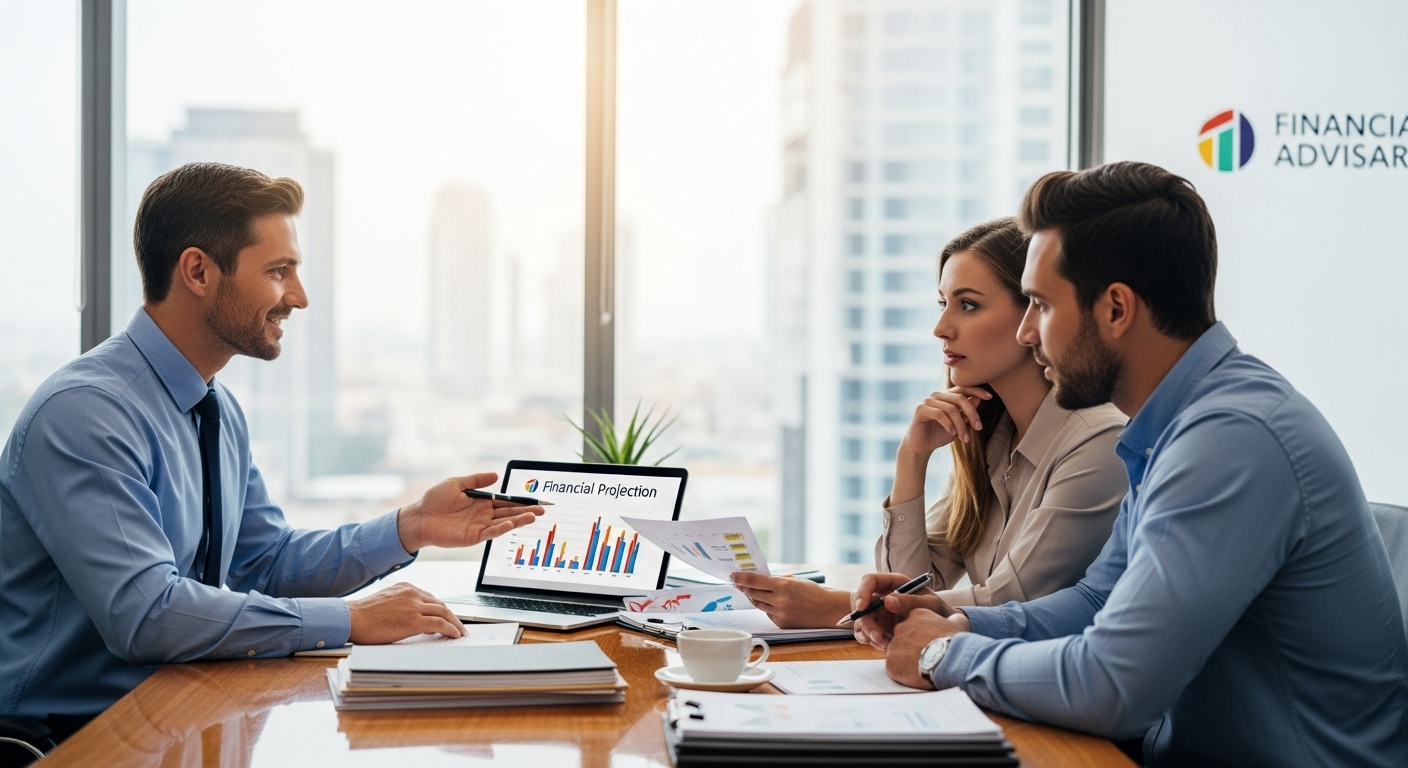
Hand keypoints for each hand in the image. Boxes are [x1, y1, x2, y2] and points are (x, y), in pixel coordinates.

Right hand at [347, 583, 465, 643]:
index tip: (446, 617)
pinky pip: (439, 624)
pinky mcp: (413, 620)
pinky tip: (454, 635)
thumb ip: (401, 604)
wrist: (351, 618)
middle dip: (452, 616)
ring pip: (443, 613)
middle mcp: (412, 593)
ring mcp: (414, 606)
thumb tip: (410, 617)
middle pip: (440, 604)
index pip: (430, 598)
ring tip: (460, 632)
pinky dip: (450, 629)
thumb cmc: (363, 615)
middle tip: (459, 626)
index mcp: (406, 588)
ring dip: (455, 623)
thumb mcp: (386, 601)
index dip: (441, 609)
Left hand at [396, 472, 543, 553]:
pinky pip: (490, 533)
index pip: (505, 501)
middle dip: (526, 511)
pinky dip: (501, 529)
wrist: (418, 517)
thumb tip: (495, 476)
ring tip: (533, 517)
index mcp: (481, 502)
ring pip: (503, 523)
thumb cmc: (434, 499)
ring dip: (518, 520)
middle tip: (542, 510)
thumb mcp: (456, 483)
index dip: (520, 501)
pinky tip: (511, 524)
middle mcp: (483, 515)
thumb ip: (476, 480)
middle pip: (509, 512)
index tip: (535, 500)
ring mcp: (479, 526)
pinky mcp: (472, 537)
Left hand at [731, 572, 851, 628]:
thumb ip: (777, 580)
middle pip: (753, 593)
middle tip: (737, 582)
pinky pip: (768, 613)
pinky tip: (769, 602)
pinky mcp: (781, 623)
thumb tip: (759, 579)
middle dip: (744, 587)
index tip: (733, 576)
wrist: (827, 610)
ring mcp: (780, 614)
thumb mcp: (795, 581)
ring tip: (749, 591)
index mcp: (783, 586)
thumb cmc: (813, 592)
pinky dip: (766, 607)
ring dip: (753, 597)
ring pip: (758, 604)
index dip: (741, 578)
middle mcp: (780, 600)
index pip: (755, 581)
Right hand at [851, 572, 951, 649]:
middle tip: (877, 637)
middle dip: (867, 622)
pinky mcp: (879, 628)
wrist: (943, 634)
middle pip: (863, 605)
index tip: (862, 607)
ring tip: (886, 645)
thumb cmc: (939, 613)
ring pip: (863, 622)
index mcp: (894, 584)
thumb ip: (911, 601)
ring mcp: (880, 614)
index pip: (870, 581)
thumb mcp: (930, 604)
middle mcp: (884, 598)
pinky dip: (873, 642)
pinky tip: (886, 646)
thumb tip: (887, 600)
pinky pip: (866, 634)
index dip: (862, 592)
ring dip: (870, 635)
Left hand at [885, 608, 964, 689]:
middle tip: (926, 657)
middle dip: (912, 647)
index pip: (913, 624)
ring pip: (898, 653)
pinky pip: (894, 668)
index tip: (929, 644)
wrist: (951, 660)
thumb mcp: (959, 623)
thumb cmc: (956, 641)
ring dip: (907, 660)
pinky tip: (916, 675)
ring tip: (923, 667)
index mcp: (916, 615)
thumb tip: (955, 618)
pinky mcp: (891, 663)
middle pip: (903, 638)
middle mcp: (901, 627)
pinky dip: (903, 673)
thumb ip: (953, 618)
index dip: (921, 636)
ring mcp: (895, 645)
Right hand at [900, 386, 991, 453]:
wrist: (921, 447)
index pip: (963, 388)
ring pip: (951, 408)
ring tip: (964, 438)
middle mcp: (937, 395)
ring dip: (961, 425)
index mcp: (946, 396)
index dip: (977, 390)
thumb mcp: (958, 424)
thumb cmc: (939, 435)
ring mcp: (928, 401)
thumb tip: (979, 399)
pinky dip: (948, 424)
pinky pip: (939, 414)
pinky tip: (952, 433)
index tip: (990, 397)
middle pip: (960, 398)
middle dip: (972, 413)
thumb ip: (966, 412)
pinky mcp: (920, 409)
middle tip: (979, 428)